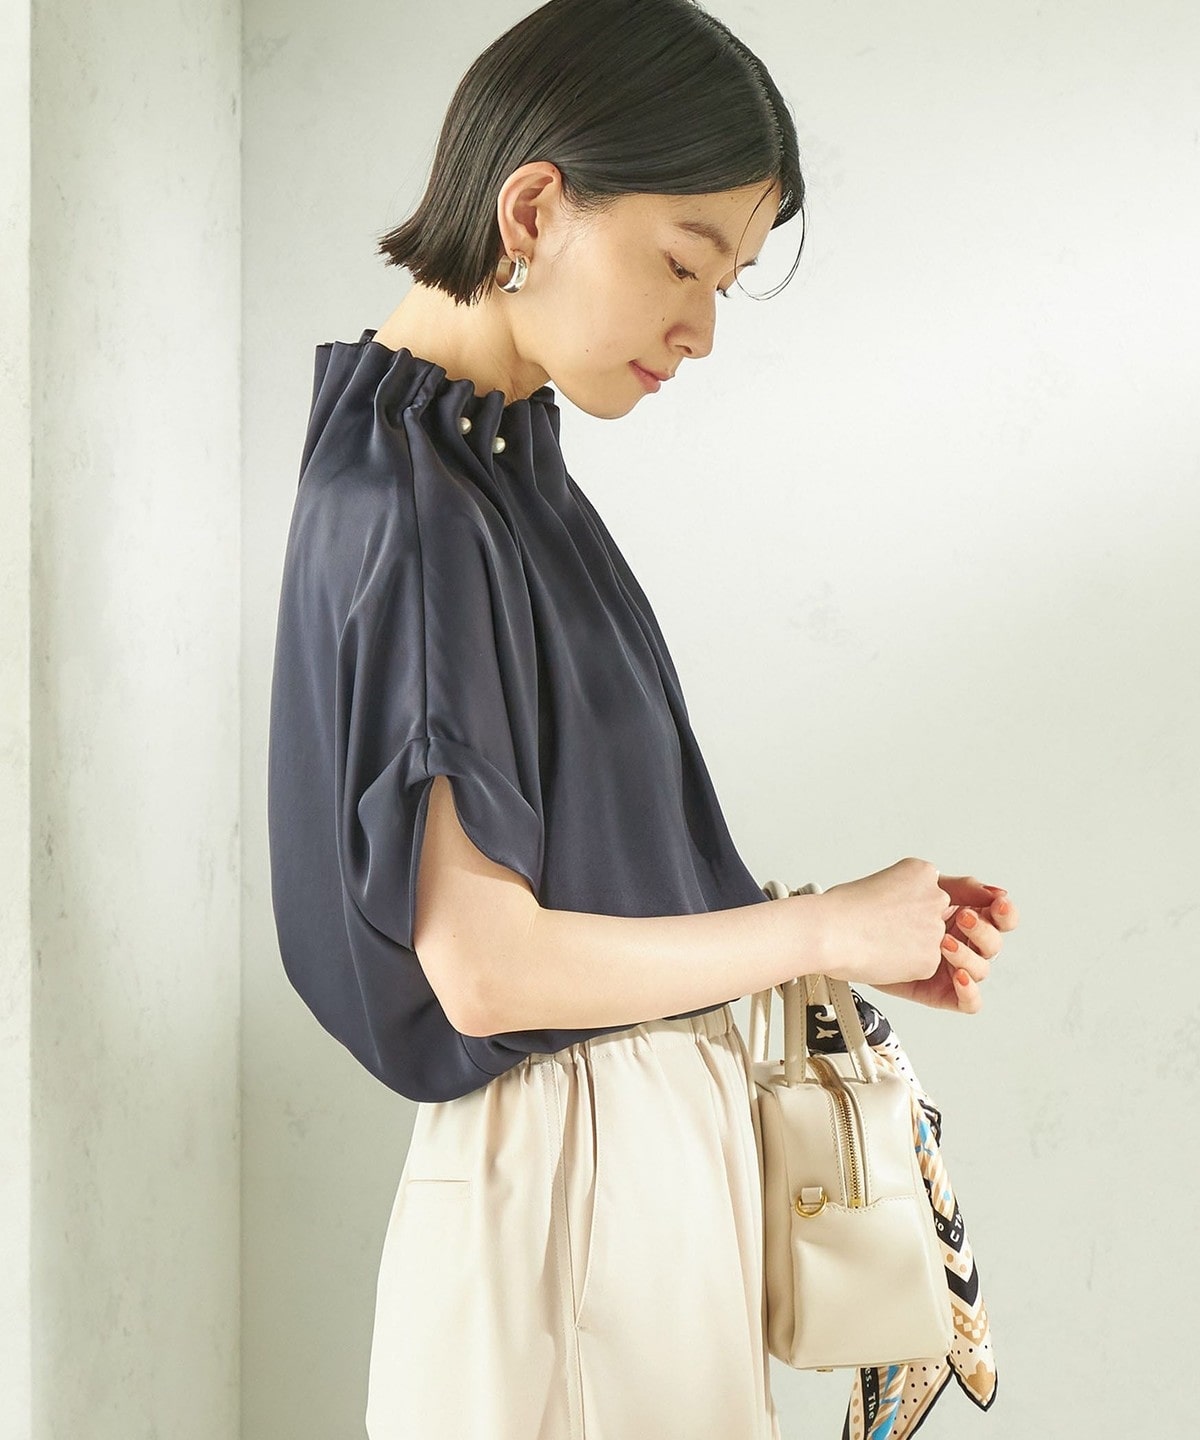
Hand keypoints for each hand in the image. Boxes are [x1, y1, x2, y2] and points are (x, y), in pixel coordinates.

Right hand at [817, 858, 954, 988]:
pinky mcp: (930, 959)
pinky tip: (881, 956)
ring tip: (877, 943)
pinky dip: (904, 967)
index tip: (890, 911)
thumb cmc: (839, 908)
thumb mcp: (875, 882)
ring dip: (909, 947)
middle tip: (881, 928)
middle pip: (932, 916)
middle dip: (911, 926)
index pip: (927, 892)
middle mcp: (935, 898)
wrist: (828, 932)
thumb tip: (897, 909)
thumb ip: (898, 894)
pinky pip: (922, 966)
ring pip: (927, 943)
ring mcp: (935, 929)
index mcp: (922, 873)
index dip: (905, 905)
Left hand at [872, 874, 1017, 1012]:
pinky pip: (969, 1002)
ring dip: (968, 955)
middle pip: (993, 943)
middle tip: (961, 918)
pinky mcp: (939, 993)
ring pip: (981, 970)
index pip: (998, 916)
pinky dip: (969, 991)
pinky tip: (957, 976)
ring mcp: (949, 968)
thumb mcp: (922, 884)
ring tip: (943, 944)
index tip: (997, 902)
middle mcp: (959, 942)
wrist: (838, 931)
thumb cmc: (873, 909)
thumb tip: (996, 891)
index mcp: (960, 915)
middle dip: (982, 930)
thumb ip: (961, 887)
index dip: (1005, 912)